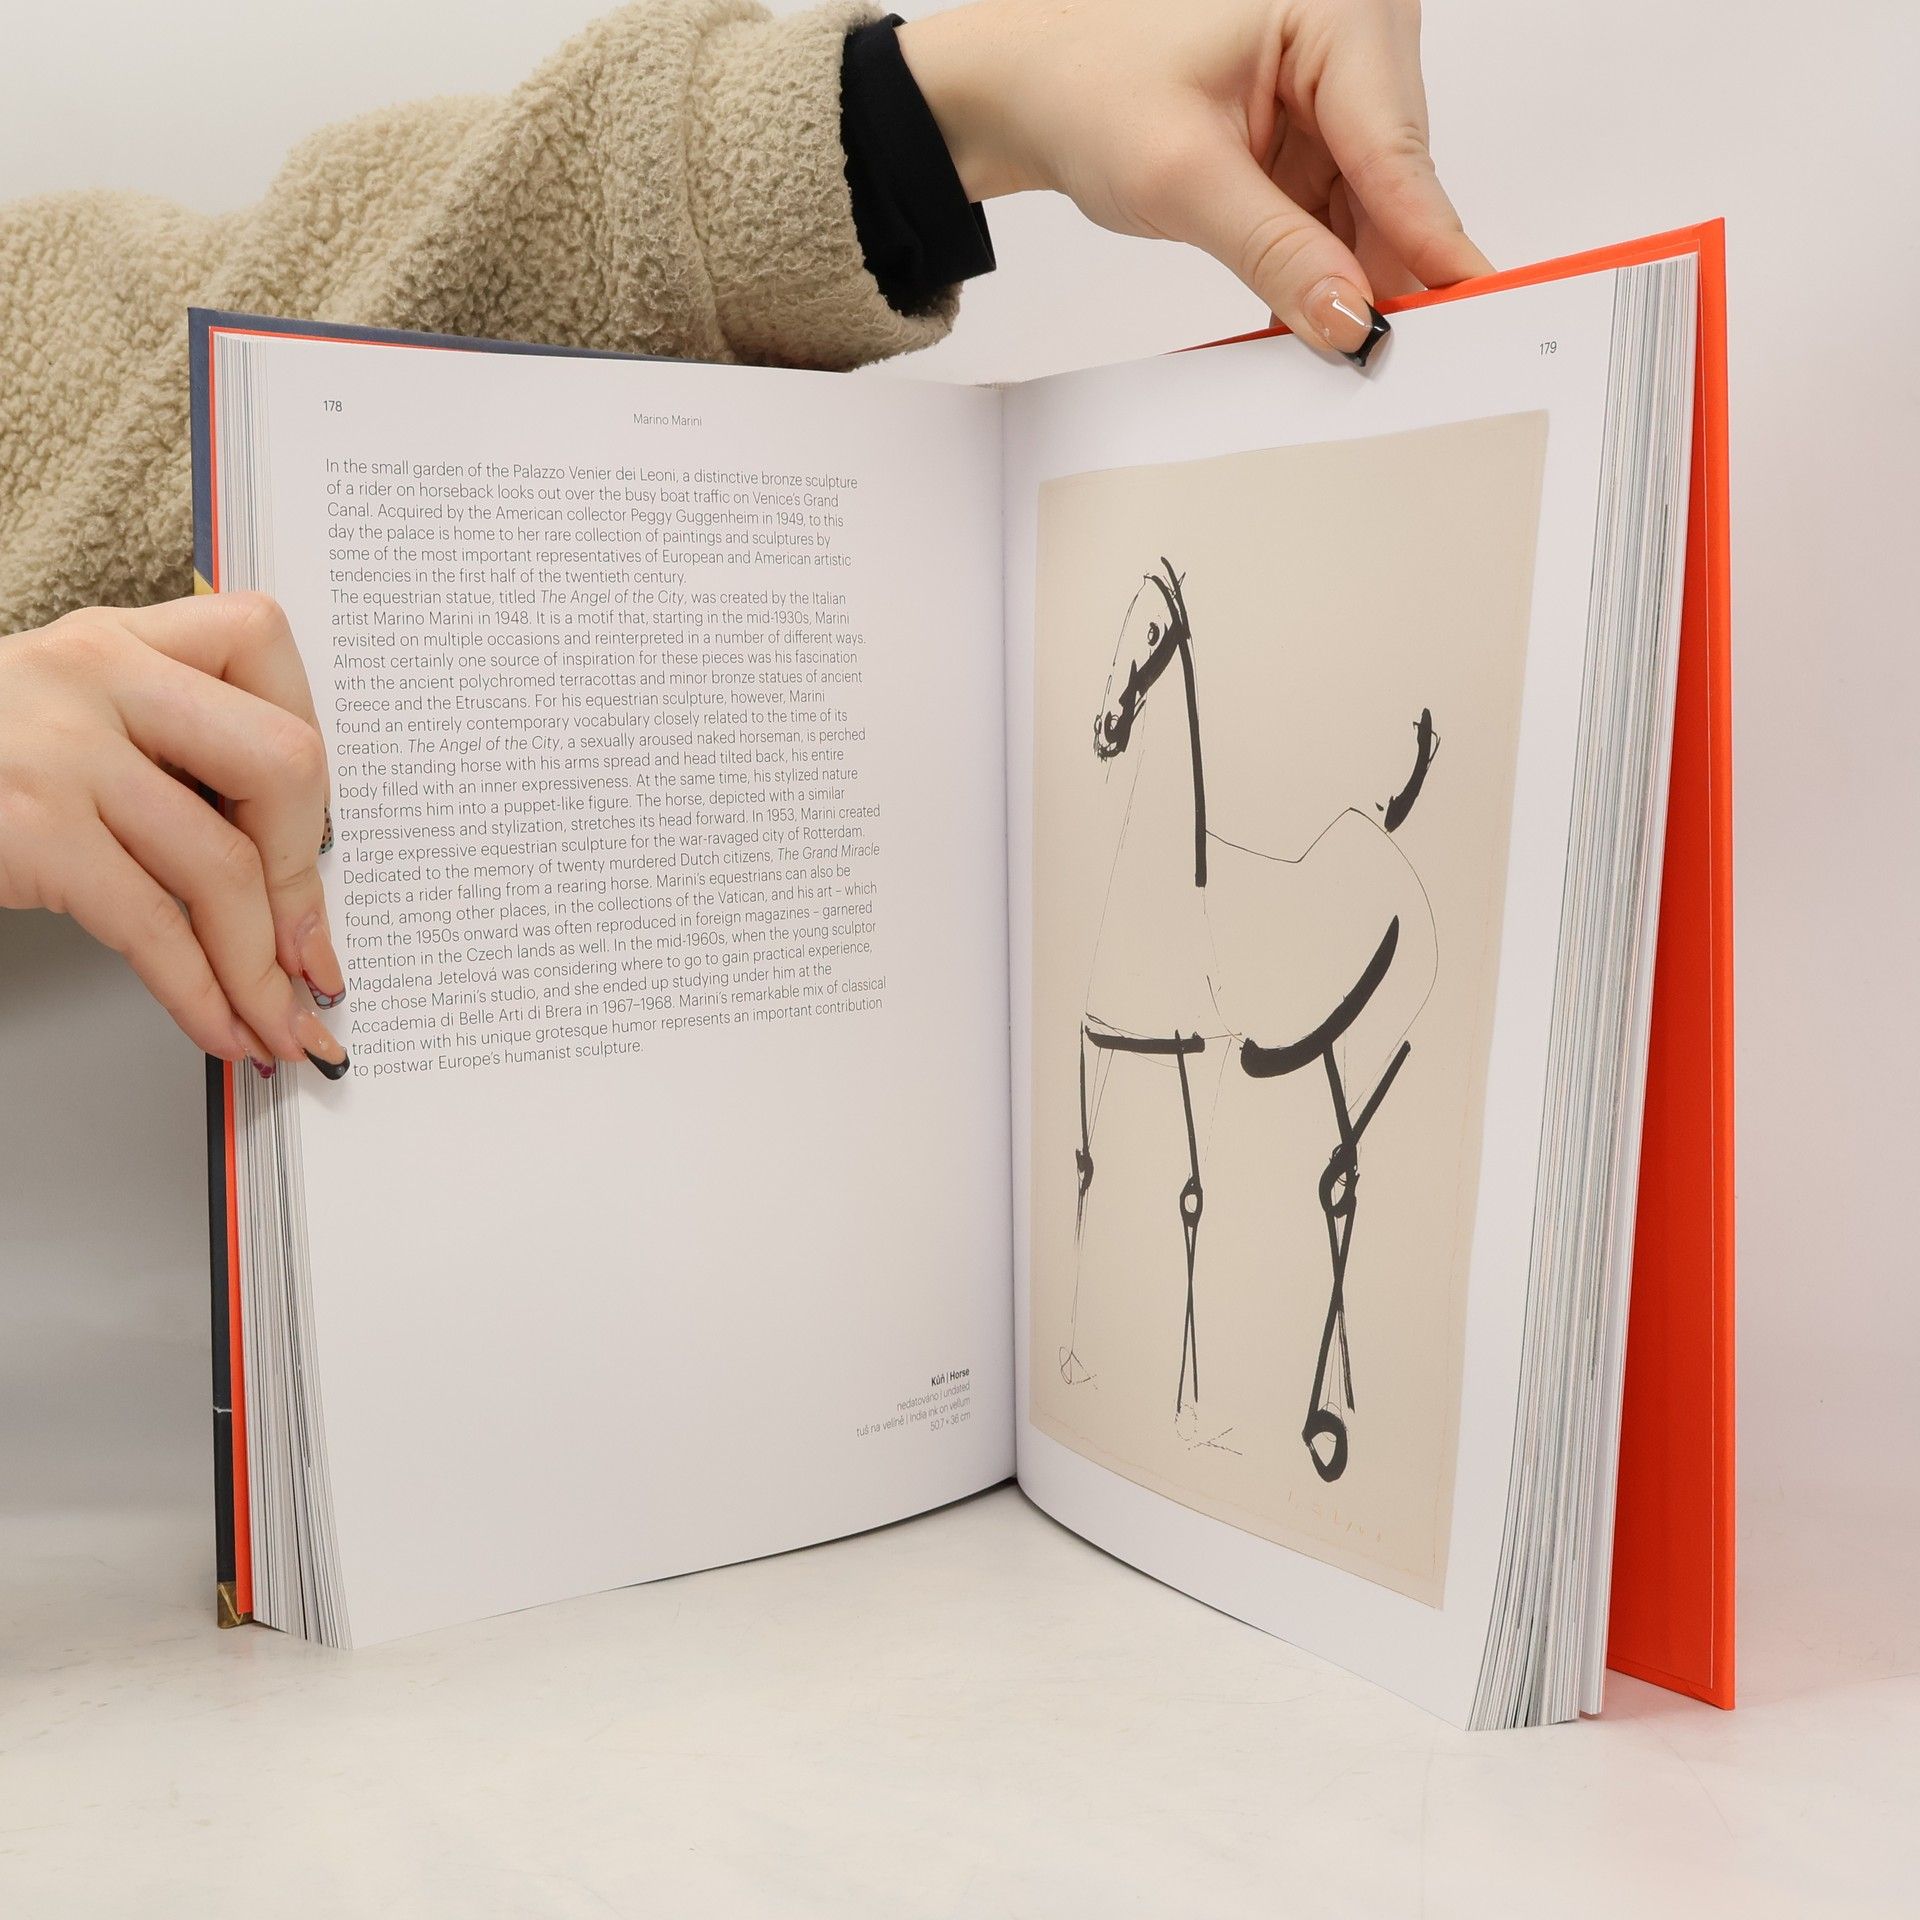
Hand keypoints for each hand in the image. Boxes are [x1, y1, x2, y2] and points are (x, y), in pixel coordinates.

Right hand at [0, 594, 348, 1076]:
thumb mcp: (62, 723)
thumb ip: (161, 753)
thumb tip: (283, 876)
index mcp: (114, 637)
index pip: (262, 644)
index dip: (307, 754)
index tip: (314, 841)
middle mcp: (94, 672)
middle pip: (282, 761)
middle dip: (306, 878)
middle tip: (305, 952)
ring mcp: (58, 749)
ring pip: (226, 865)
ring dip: (263, 971)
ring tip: (277, 1023)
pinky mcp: (29, 829)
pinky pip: (155, 926)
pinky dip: (204, 994)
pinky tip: (221, 1027)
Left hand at [898, 0, 1491, 358]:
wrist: (1029, 85)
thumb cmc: (1086, 85)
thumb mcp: (1183, 179)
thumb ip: (1277, 254)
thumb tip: (1351, 319)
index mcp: (1335, 8)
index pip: (1398, 149)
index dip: (1432, 243)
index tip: (1472, 309)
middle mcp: (1353, 34)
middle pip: (1397, 183)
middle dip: (1387, 270)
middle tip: (1397, 359)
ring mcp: (1339, 84)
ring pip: (1374, 207)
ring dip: (1352, 276)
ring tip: (1347, 350)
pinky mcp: (1316, 130)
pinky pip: (1341, 212)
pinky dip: (1324, 265)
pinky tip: (1317, 316)